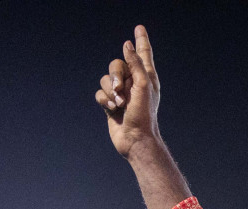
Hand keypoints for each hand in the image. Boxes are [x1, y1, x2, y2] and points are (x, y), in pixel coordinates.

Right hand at [96, 25, 160, 158]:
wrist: (135, 139)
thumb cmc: (144, 114)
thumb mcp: (143, 85)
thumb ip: (135, 64)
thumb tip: (127, 45)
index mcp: (146, 77)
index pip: (142, 54)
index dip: (141, 41)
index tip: (139, 28)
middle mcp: (133, 83)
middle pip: (116, 65)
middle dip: (115, 75)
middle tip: (120, 89)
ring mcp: (121, 94)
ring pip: (106, 79)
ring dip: (110, 91)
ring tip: (119, 104)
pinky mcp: (110, 104)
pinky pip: (100, 93)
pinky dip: (104, 100)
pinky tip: (112, 109)